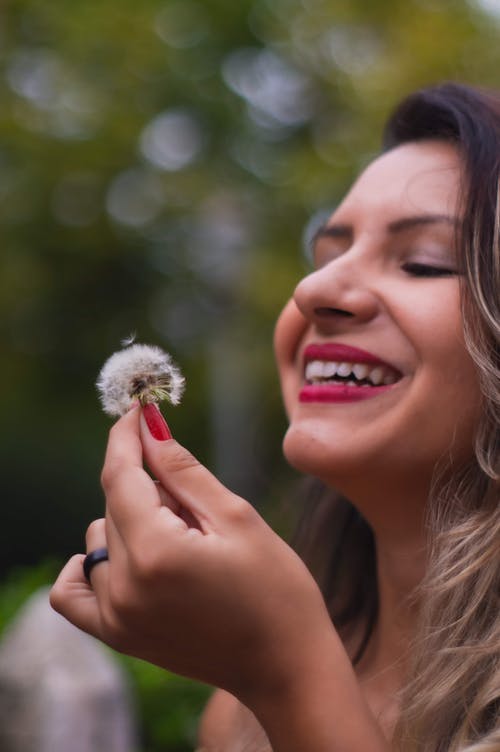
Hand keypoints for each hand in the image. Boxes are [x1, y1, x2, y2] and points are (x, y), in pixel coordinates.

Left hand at [50, 405, 336, 704]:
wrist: (284, 665)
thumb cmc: (276, 590)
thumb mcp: (236, 517)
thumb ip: (183, 470)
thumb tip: (149, 425)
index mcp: (155, 553)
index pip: (120, 475)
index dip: (125, 435)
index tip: (136, 408)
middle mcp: (123, 588)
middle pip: (113, 503)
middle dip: (149, 485)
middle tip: (196, 504)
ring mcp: (115, 617)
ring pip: (100, 536)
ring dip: (132, 522)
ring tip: (183, 540)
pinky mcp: (117, 635)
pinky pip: (74, 589)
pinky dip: (90, 562)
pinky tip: (124, 553)